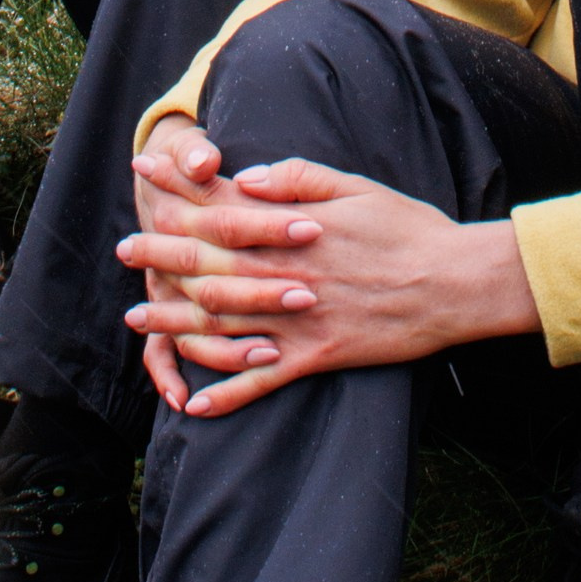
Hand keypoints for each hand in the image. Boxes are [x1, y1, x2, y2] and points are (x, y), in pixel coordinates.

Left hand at [119, 130, 539, 418]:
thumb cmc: (409, 228)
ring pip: (224, 324)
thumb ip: (298, 179)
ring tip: (138, 318)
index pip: (224, 207)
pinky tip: (194, 404)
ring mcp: (300, 320)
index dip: (181, 191)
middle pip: (211, 264)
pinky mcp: (318, 356)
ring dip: (176, 321)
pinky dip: (227, 395)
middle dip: (162, 255)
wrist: (455, 283)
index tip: (146, 179)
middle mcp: (289, 275)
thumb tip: (243, 177)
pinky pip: (263, 383)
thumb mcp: (357, 186)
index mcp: (296, 229)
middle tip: (125, 249)